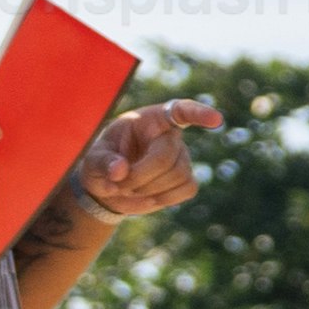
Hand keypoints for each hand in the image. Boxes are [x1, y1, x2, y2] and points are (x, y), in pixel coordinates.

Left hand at [68, 98, 220, 225]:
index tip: (216, 119)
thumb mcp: (91, 160)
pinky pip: (187, 189)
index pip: (180, 110)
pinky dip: (164, 198)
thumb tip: (120, 170)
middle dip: (141, 176)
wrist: (108, 188)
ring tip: (127, 189)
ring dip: (149, 189)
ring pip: (179, 174)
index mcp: (149, 119)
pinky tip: (147, 197)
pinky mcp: (186, 179)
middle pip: (167, 155)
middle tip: (117, 185)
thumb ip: (102, 162)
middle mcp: (170, 135)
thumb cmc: (101, 165)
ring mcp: (182, 157)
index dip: (198, 114)